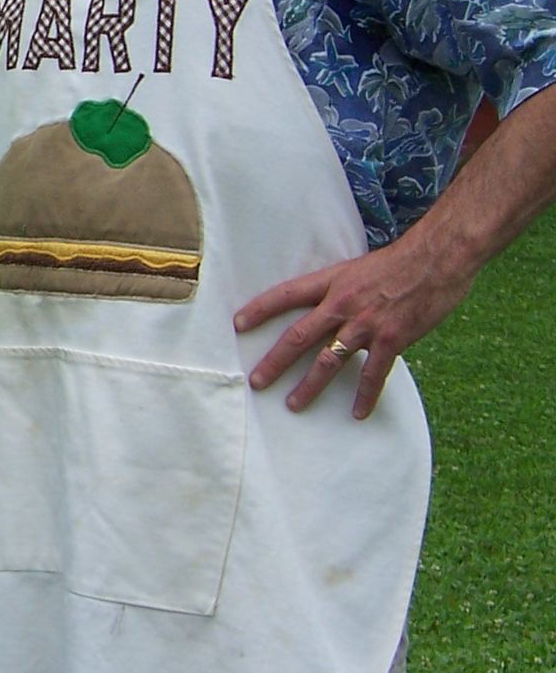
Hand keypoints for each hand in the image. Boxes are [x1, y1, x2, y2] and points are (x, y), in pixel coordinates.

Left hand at [234, 233, 471, 418]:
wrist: (435, 259)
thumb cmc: (397, 262)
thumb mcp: (355, 269)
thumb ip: (337, 289)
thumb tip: (323, 309)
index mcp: (330, 282)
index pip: (285, 295)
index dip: (259, 309)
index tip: (237, 324)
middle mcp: (341, 304)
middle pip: (298, 336)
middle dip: (275, 362)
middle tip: (256, 382)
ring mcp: (365, 325)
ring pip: (328, 361)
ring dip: (309, 386)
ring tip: (293, 404)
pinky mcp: (391, 340)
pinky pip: (373, 374)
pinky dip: (365, 396)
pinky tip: (357, 413)